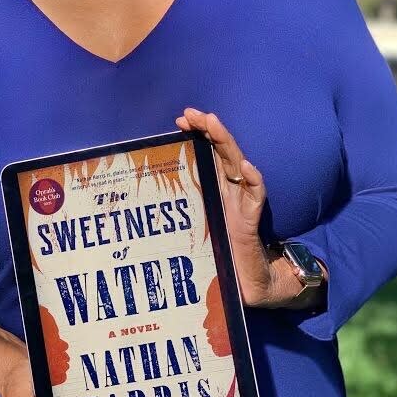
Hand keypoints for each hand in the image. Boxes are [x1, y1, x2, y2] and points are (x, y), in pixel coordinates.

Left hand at [175, 107, 323, 308]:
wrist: (253, 285)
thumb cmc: (222, 258)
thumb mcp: (196, 232)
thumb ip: (180, 218)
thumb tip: (141, 205)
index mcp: (217, 191)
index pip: (208, 155)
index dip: (198, 135)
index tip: (180, 119)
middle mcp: (231, 192)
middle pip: (222, 153)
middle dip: (209, 130)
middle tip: (192, 112)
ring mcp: (243, 204)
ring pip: (237, 166)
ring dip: (226, 143)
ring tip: (214, 123)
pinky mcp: (252, 222)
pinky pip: (256, 198)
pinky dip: (254, 181)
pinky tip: (247, 168)